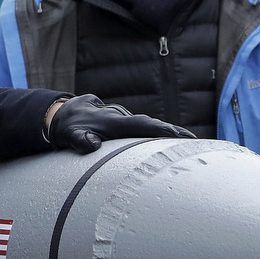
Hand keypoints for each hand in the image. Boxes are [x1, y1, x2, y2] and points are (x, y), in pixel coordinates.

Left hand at [45, 94, 195, 152]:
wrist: (62, 113)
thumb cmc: (68, 128)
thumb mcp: (70, 136)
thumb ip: (80, 140)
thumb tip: (92, 145)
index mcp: (114, 123)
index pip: (144, 126)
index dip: (162, 131)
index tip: (182, 137)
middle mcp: (122, 119)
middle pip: (153, 126)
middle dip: (174, 133)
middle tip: (197, 144)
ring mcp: (123, 119)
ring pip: (148, 128)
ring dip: (168, 134)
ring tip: (190, 145)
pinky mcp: (122, 123)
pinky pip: (141, 129)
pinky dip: (157, 134)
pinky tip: (171, 141)